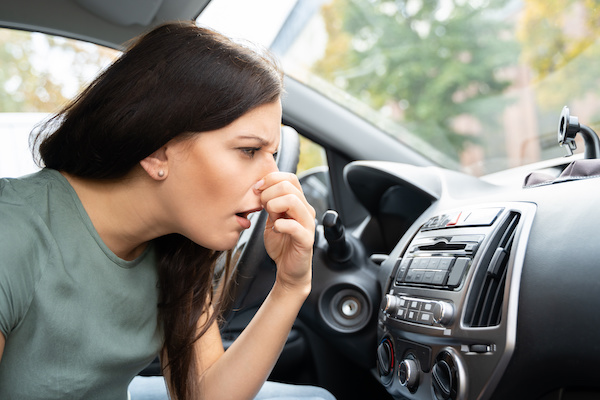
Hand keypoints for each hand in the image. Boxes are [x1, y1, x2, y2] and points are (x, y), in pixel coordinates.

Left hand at [255, 172, 315, 292]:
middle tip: (261, 205)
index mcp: (298, 203)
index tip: (257, 188)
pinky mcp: (306, 240)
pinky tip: (276, 229)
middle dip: (269, 193)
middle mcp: (306, 210)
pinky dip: (280, 225)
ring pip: (293, 201)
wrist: (288, 269)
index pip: (290, 178)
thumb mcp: (272, 219)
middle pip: (289, 186)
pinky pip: (294, 226)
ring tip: (270, 217)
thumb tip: (260, 188)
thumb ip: (269, 204)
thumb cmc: (281, 244)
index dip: (271, 178)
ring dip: (274, 205)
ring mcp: (308, 224)